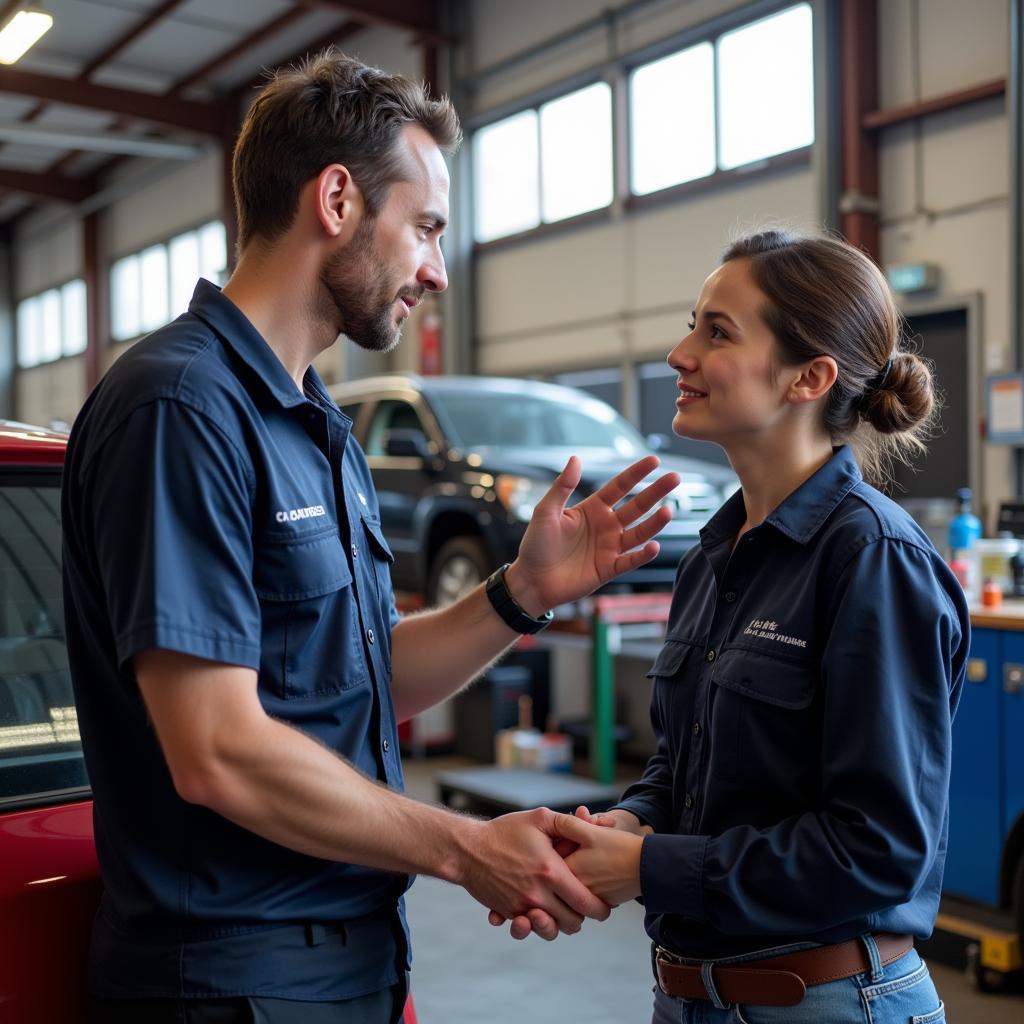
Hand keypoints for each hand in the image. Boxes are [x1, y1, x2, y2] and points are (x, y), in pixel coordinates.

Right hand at [488, 805, 650, 938]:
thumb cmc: (505, 831)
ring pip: (553, 930)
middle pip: (573, 922)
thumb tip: (595, 823)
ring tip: (565, 910)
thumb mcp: (538, 818)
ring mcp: (521, 906)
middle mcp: (537, 894)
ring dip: (562, 924)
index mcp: (550, 871)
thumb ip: (567, 823)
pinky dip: (537, 923)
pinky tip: (540, 910)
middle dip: (583, 917)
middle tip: (585, 906)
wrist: (467, 849)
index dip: (601, 908)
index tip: (606, 905)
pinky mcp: (509, 912)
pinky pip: (531, 927)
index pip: (586, 903)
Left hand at [504, 455, 679, 614]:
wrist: (532, 580)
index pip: (619, 487)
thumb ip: (562, 486)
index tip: (655, 460)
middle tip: (675, 478)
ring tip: (668, 511)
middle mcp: (606, 526)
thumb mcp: (546, 511)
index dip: (636, 473)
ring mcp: (609, 547)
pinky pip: (630, 560)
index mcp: (592, 509)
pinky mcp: (609, 569)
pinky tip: (654, 545)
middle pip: (636, 506)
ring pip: (639, 532)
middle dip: (655, 492)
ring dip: (654, 523)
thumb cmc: (536, 544)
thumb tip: (575, 458)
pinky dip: (643, 554)